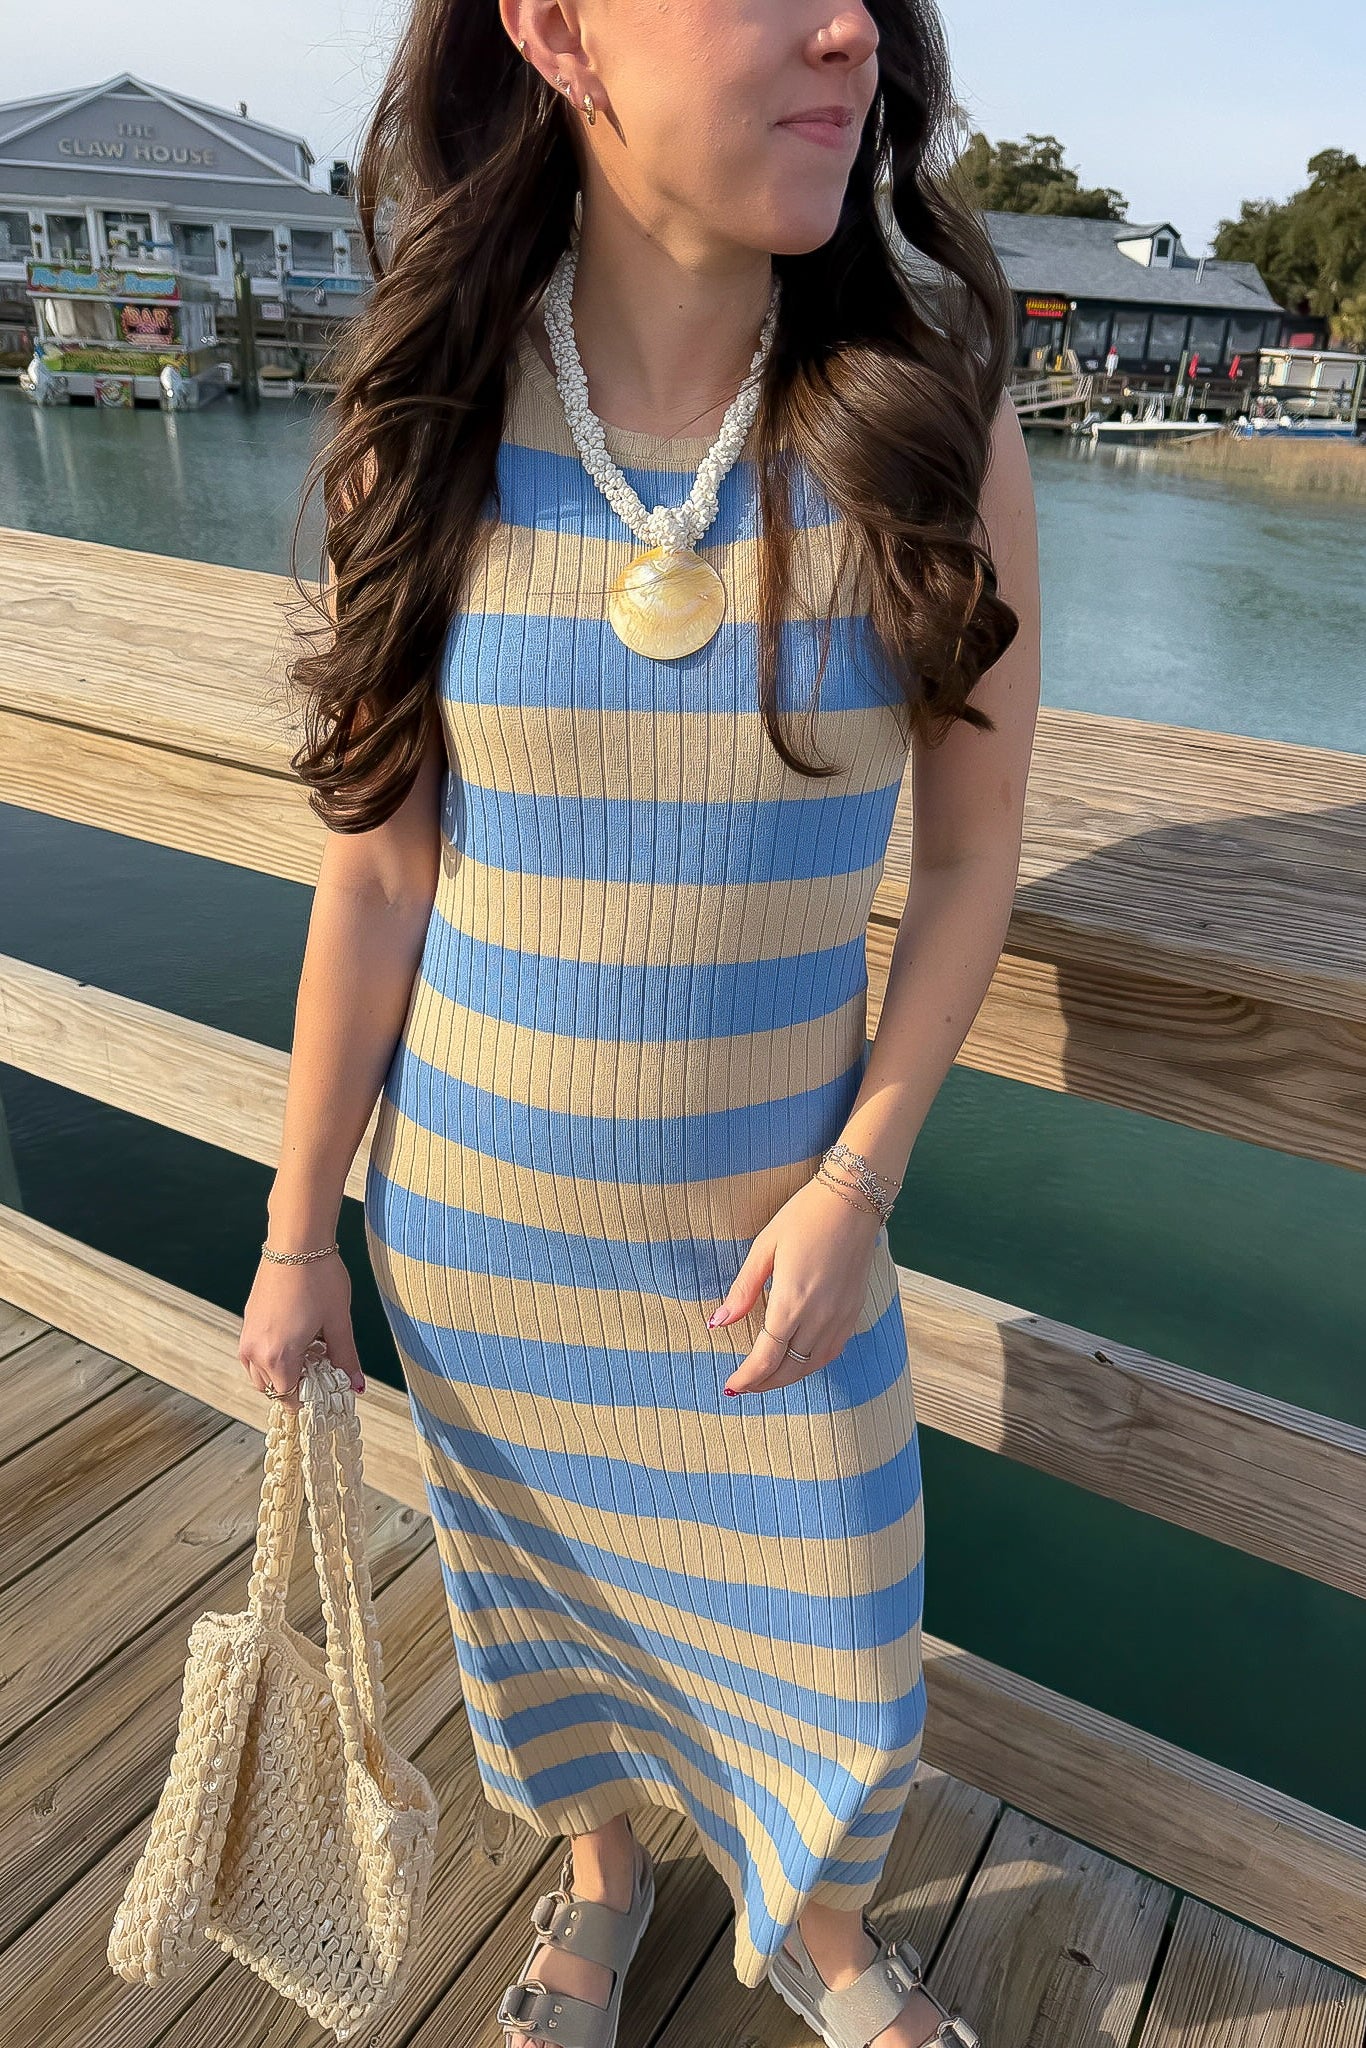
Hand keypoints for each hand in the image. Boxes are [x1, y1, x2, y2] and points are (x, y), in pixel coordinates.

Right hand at [239, 1248, 365, 1412]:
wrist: (297, 1242)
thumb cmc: (320, 1279)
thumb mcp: (339, 1322)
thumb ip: (345, 1358)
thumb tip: (357, 1385)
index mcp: (278, 1356)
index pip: (289, 1397)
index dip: (310, 1398)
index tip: (328, 1389)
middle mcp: (255, 1351)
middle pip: (272, 1389)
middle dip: (296, 1386)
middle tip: (323, 1369)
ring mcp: (248, 1336)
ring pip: (260, 1373)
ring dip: (282, 1371)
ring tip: (311, 1350)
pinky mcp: (248, 1321)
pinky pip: (256, 1353)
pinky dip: (273, 1355)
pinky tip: (298, 1336)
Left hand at [708, 1175, 882, 1396]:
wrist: (854, 1200)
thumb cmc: (804, 1216)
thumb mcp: (764, 1247)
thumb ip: (743, 1290)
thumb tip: (718, 1322)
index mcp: (792, 1301)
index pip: (766, 1357)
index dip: (747, 1378)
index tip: (730, 1386)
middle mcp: (820, 1316)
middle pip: (789, 1368)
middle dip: (764, 1383)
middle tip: (743, 1387)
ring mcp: (841, 1316)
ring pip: (813, 1365)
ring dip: (788, 1377)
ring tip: (766, 1378)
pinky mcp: (854, 1311)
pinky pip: (832, 1351)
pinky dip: (812, 1364)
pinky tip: (798, 1360)